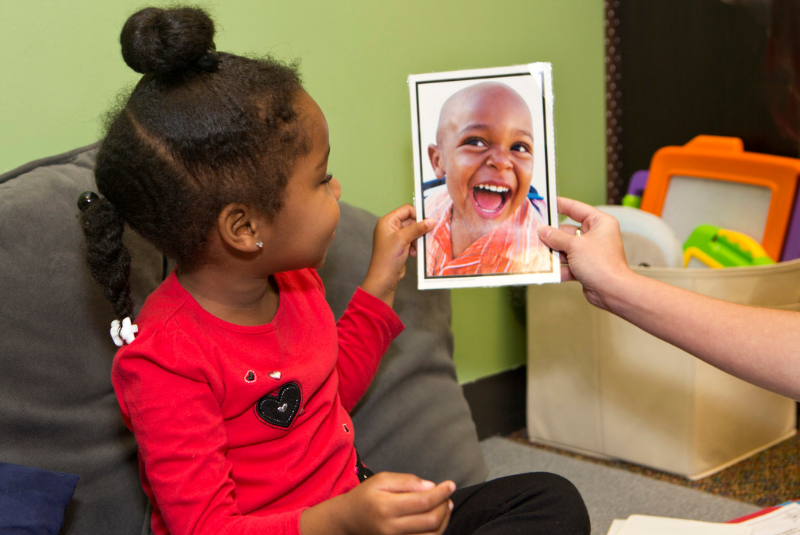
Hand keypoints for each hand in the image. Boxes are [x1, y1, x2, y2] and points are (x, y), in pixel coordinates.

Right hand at [300, 472, 454, 534]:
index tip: (450, 484)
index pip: (423, 501)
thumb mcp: (381, 480)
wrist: (348, 520)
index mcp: (386, 507)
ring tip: (444, 505)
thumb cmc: (365, 497)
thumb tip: (431, 487)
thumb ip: (407, 481)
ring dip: (444, 520)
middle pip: (431, 520)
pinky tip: (436, 519)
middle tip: (447, 495)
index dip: (441, 493)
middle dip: (444, 505)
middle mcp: (391, 529)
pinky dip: (436, 531)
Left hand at [361, 205, 433, 306]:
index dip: (417, 214)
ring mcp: (394, 237)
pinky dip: (414, 246)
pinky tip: (413, 253)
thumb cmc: (387, 257)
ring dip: (417, 239)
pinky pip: (411, 241)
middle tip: (425, 235)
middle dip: (418, 229)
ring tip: (416, 247)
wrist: (384, 278)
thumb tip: (430, 221)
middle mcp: (390, 227)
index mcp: (387, 221)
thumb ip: (417, 228)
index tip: (428, 221)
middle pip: (410, 221)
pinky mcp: (399, 246)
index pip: (406, 210)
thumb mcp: (403, 239)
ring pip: (412, 231)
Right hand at [537, 197, 631, 310]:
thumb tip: (542, 230)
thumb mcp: (575, 246)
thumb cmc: (601, 264)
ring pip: (566, 248)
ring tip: (536, 251)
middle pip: (568, 231)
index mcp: (600, 223)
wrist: (613, 291)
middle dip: (552, 235)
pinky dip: (558, 266)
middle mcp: (596, 235)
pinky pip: (568, 263)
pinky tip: (545, 268)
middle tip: (534, 234)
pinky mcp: (586, 267)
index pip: (577, 208)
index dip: (560, 205)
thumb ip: (556, 237)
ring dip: (553, 252)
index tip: (545, 203)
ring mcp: (590, 252)